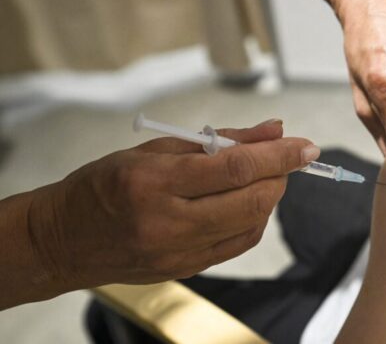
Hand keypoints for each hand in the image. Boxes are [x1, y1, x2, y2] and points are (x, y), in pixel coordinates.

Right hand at [27, 120, 317, 290]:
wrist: (64, 240)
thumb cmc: (105, 184)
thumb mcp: (155, 147)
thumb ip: (219, 139)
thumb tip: (273, 130)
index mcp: (155, 181)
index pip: (235, 167)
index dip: (279, 155)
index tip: (306, 146)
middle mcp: (168, 221)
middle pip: (251, 200)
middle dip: (280, 176)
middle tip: (285, 159)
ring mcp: (178, 252)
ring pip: (251, 224)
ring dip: (269, 197)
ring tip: (261, 177)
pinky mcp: (185, 270)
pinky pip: (238, 244)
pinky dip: (254, 219)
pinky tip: (247, 203)